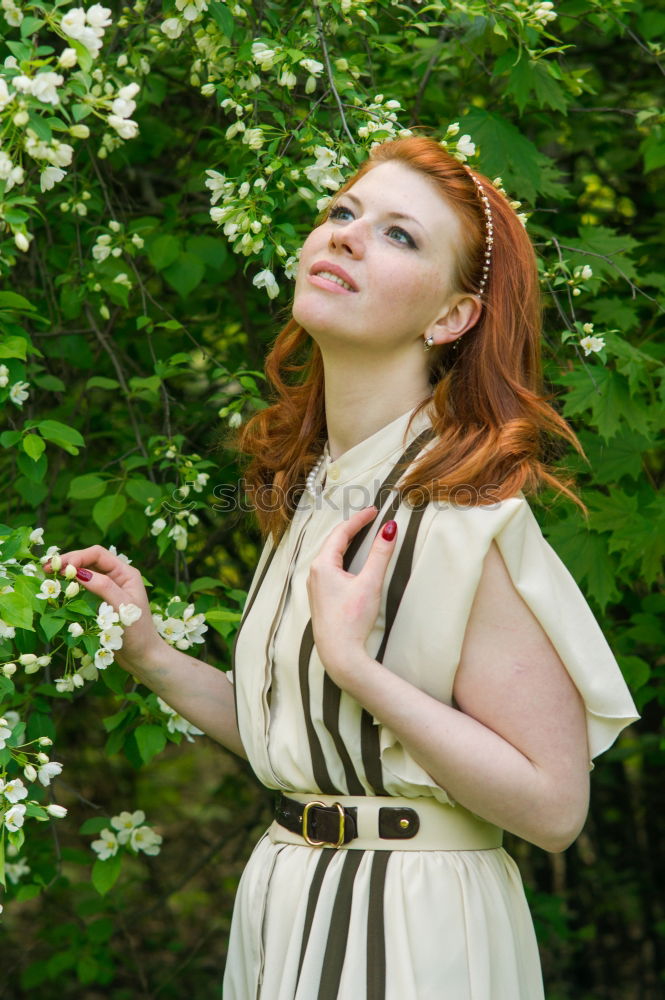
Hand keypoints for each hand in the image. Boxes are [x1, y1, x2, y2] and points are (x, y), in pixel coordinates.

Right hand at [44, 545, 164, 672]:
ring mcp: (110, 589)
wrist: (143, 657)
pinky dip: (72, 586)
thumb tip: (80, 573)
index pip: (98, 554)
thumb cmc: (138, 633)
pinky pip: (85, 588)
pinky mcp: (102, 602)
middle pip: (89, 561)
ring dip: (68, 573)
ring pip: (86, 574)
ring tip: (49, 576)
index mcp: (126, 573)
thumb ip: (104, 588)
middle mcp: (118, 577)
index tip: (61, 567)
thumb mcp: (123, 608)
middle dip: (69, 562)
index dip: (77, 556)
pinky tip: (60, 588)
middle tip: (46, 569)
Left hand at [306, 506, 397, 684]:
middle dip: (351, 528)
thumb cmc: (352, 619)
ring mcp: (315, 586)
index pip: (341, 533)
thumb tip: (389, 528)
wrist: (339, 654)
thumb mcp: (369, 583)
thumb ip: (380, 554)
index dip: (359, 519)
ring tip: (360, 533)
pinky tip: (350, 561)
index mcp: (323, 565)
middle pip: (333, 542)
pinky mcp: (321, 598)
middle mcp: (314, 573)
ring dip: (345, 543)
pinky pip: (330, 568)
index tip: (374, 510)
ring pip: (330, 556)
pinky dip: (342, 557)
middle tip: (369, 518)